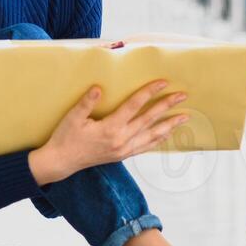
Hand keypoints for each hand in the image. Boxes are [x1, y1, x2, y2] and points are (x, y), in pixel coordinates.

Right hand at [28, 80, 189, 184]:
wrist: (61, 162)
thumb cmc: (65, 138)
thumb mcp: (73, 117)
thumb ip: (87, 102)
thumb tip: (99, 88)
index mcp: (110, 128)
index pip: (134, 106)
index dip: (149, 92)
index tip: (163, 82)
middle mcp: (121, 140)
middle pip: (149, 119)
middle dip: (167, 106)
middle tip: (182, 96)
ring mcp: (123, 149)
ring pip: (152, 136)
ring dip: (169, 125)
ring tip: (184, 117)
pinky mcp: (122, 155)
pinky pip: (145, 147)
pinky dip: (158, 140)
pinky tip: (167, 134)